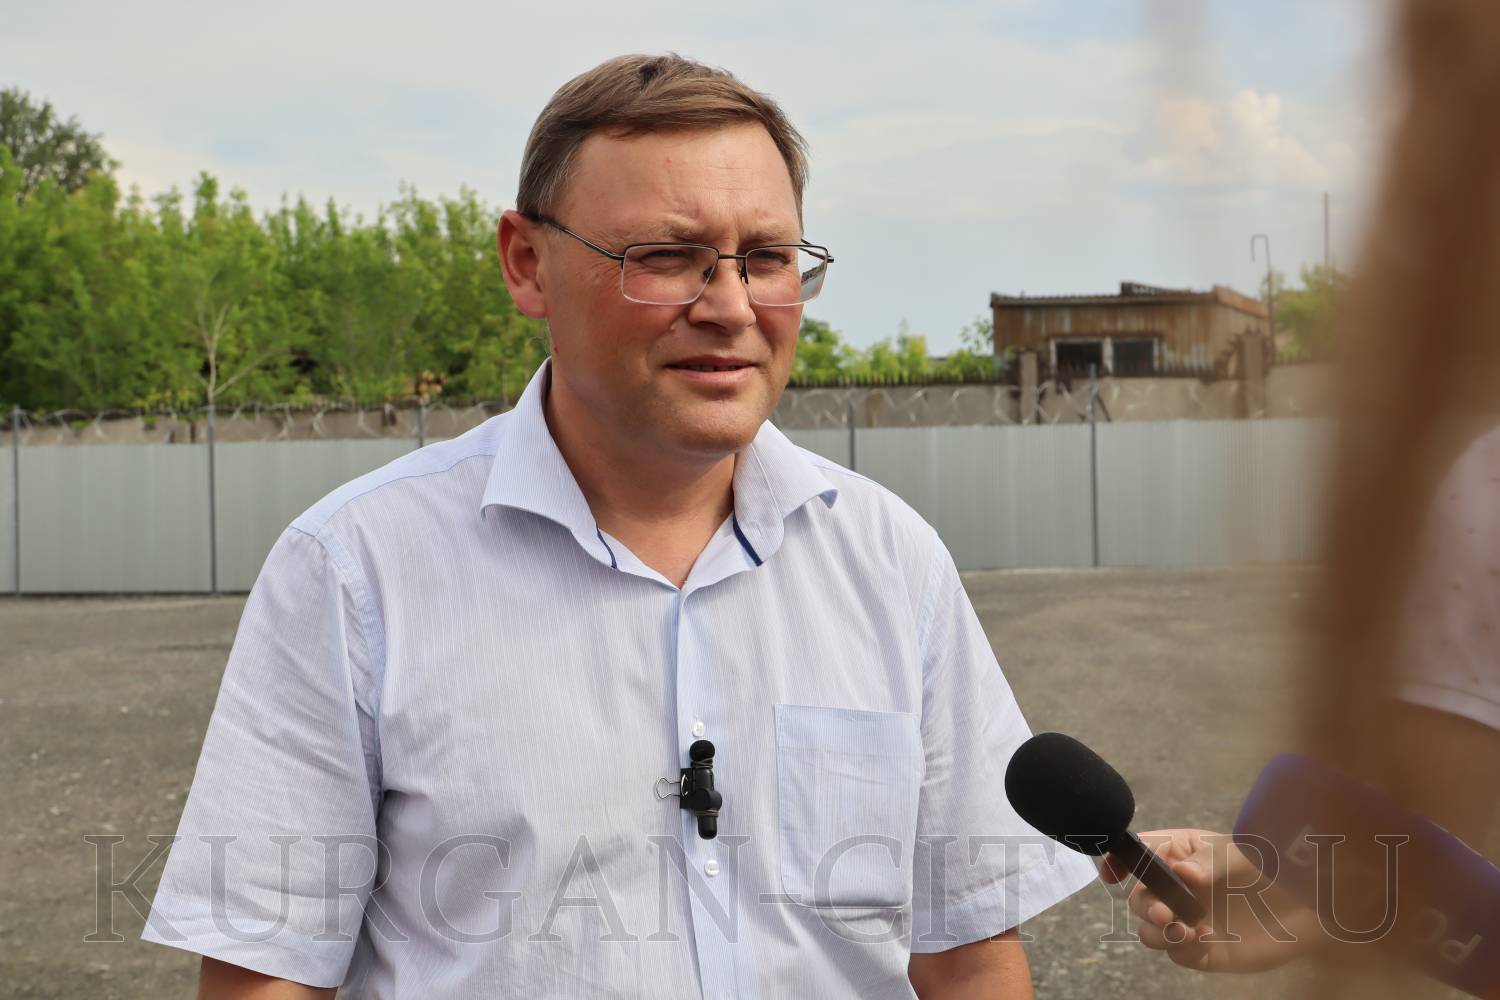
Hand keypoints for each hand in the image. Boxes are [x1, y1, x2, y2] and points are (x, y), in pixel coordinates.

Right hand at [1100, 828, 1318, 973]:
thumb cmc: (1271, 866)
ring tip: (1184, 929)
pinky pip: (1178, 953)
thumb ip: (1207, 863)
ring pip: (1150, 930)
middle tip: (1166, 913)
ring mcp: (1188, 919)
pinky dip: (1183, 948)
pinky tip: (1204, 938)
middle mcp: (1177, 888)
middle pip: (1139, 898)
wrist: (1311, 906)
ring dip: (1159, 930)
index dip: (1118, 860)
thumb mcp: (1239, 854)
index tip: (1112, 872)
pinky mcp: (1203, 950)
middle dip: (1145, 905)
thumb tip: (1182, 872)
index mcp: (1179, 854)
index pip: (1139, 854)